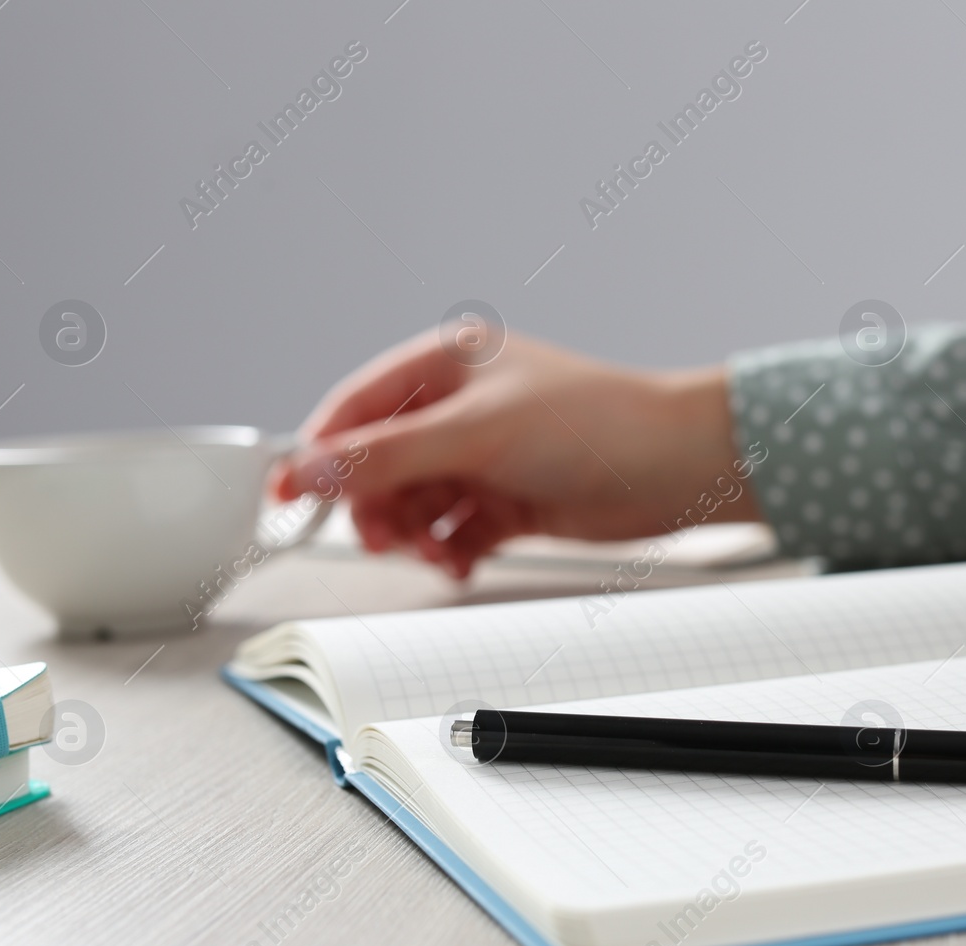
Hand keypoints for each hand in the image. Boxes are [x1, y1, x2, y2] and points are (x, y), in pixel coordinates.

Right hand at [271, 327, 759, 577]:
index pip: (356, 407)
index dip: (318, 453)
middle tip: (384, 537)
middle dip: (375, 504)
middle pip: (379, 462)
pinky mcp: (508, 499)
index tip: (286, 497)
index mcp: (446, 363)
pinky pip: (452, 530)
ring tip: (433, 553)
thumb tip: (308, 467)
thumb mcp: (478, 434)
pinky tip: (459, 562)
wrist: (679, 467)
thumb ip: (387, 455)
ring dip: (413, 534)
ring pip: (414, 502)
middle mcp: (460, 407)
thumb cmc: (596, 423)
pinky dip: (448, 551)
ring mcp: (484, 455)